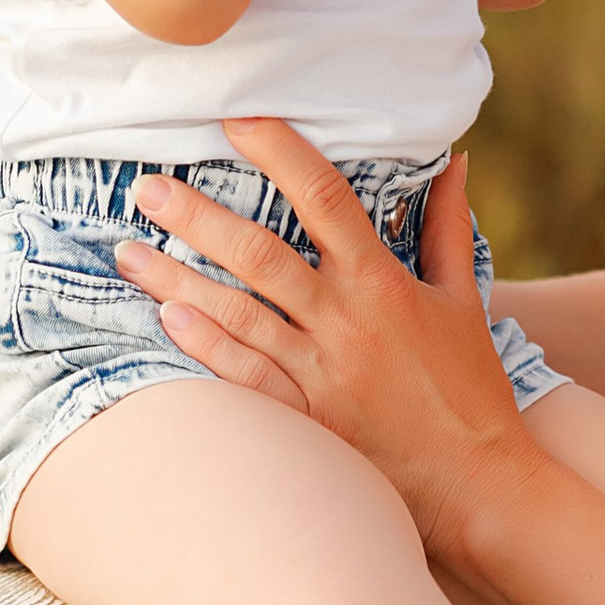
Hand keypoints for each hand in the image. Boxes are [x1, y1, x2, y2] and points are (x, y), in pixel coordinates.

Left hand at [113, 121, 527, 560]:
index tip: (237, 121)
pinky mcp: (308, 420)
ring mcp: (322, 373)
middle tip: (147, 187)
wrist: (477, 483)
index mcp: (383, 283)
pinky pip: (248, 377)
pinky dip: (207, 346)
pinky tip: (166, 317)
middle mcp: (347, 321)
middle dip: (199, 217)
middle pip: (262, 255)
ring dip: (178, 279)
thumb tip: (451, 160)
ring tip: (127, 250)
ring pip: (239, 313)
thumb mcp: (463, 298)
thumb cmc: (470, 387)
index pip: (327, 197)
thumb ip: (447, 227)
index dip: (281, 153)